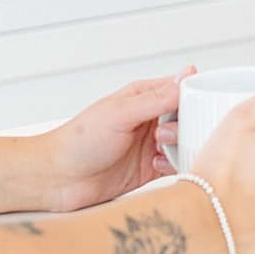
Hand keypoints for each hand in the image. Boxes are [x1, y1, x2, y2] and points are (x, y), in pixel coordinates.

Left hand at [42, 70, 187, 211]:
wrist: (58, 179)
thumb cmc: (78, 140)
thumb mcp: (120, 113)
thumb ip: (156, 97)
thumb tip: (188, 74)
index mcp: (143, 97)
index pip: (182, 89)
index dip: (193, 98)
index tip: (196, 108)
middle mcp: (149, 119)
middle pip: (188, 117)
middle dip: (185, 126)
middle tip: (163, 135)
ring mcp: (150, 144)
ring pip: (185, 142)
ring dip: (179, 147)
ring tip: (158, 151)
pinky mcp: (150, 169)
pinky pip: (176, 166)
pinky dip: (174, 167)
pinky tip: (156, 166)